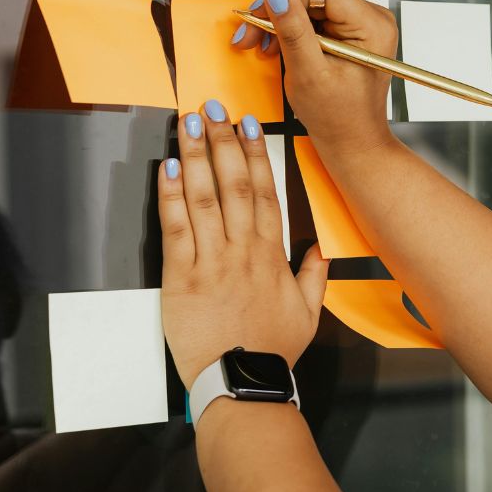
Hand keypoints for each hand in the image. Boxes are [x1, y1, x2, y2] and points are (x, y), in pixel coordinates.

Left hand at [157, 101, 329, 389]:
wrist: (242, 383)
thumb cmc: (272, 350)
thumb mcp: (309, 313)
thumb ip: (315, 276)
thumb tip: (321, 249)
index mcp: (271, 254)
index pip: (264, 192)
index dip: (256, 154)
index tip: (249, 125)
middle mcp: (243, 250)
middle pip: (233, 183)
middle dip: (223, 141)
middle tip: (213, 108)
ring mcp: (212, 261)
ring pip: (204, 197)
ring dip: (196, 156)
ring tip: (189, 123)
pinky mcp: (181, 278)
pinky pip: (176, 228)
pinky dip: (172, 196)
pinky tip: (169, 168)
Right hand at [233, 0, 397, 154]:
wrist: (352, 142)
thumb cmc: (338, 119)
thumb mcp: (309, 73)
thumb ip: (292, 30)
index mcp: (373, 27)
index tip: (258, 12)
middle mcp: (372, 21)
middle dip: (278, 15)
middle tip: (249, 33)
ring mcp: (362, 27)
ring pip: (310, 9)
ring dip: (280, 25)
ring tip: (259, 45)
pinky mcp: (349, 35)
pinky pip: (314, 21)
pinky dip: (291, 33)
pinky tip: (275, 48)